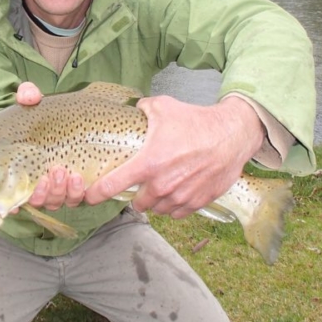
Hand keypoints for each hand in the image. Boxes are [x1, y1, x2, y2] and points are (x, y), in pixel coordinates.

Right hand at [14, 82, 84, 210]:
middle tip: (53, 171)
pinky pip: (77, 198)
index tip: (13, 200)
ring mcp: (59, 187)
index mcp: (23, 170)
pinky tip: (79, 180)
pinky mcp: (79, 185)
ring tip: (68, 173)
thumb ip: (29, 97)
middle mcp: (39, 183)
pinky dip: (77, 193)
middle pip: (40, 200)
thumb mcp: (35, 104)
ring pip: (58, 201)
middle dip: (45, 192)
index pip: (14, 196)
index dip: (13, 203)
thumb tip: (28, 94)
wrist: (70, 119)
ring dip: (61, 191)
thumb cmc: (45, 116)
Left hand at [85, 95, 264, 218]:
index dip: (97, 194)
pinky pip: (178, 213)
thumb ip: (142, 109)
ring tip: (161, 186)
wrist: (231, 135)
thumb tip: (133, 109)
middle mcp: (162, 185)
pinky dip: (175, 206)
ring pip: (158, 209)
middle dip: (136, 195)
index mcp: (148, 163)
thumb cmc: (197, 122)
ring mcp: (180, 197)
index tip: (89, 197)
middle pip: (137, 203)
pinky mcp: (197, 202)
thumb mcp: (164, 108)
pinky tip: (177, 191)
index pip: (113, 185)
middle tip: (142, 183)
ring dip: (156, 201)